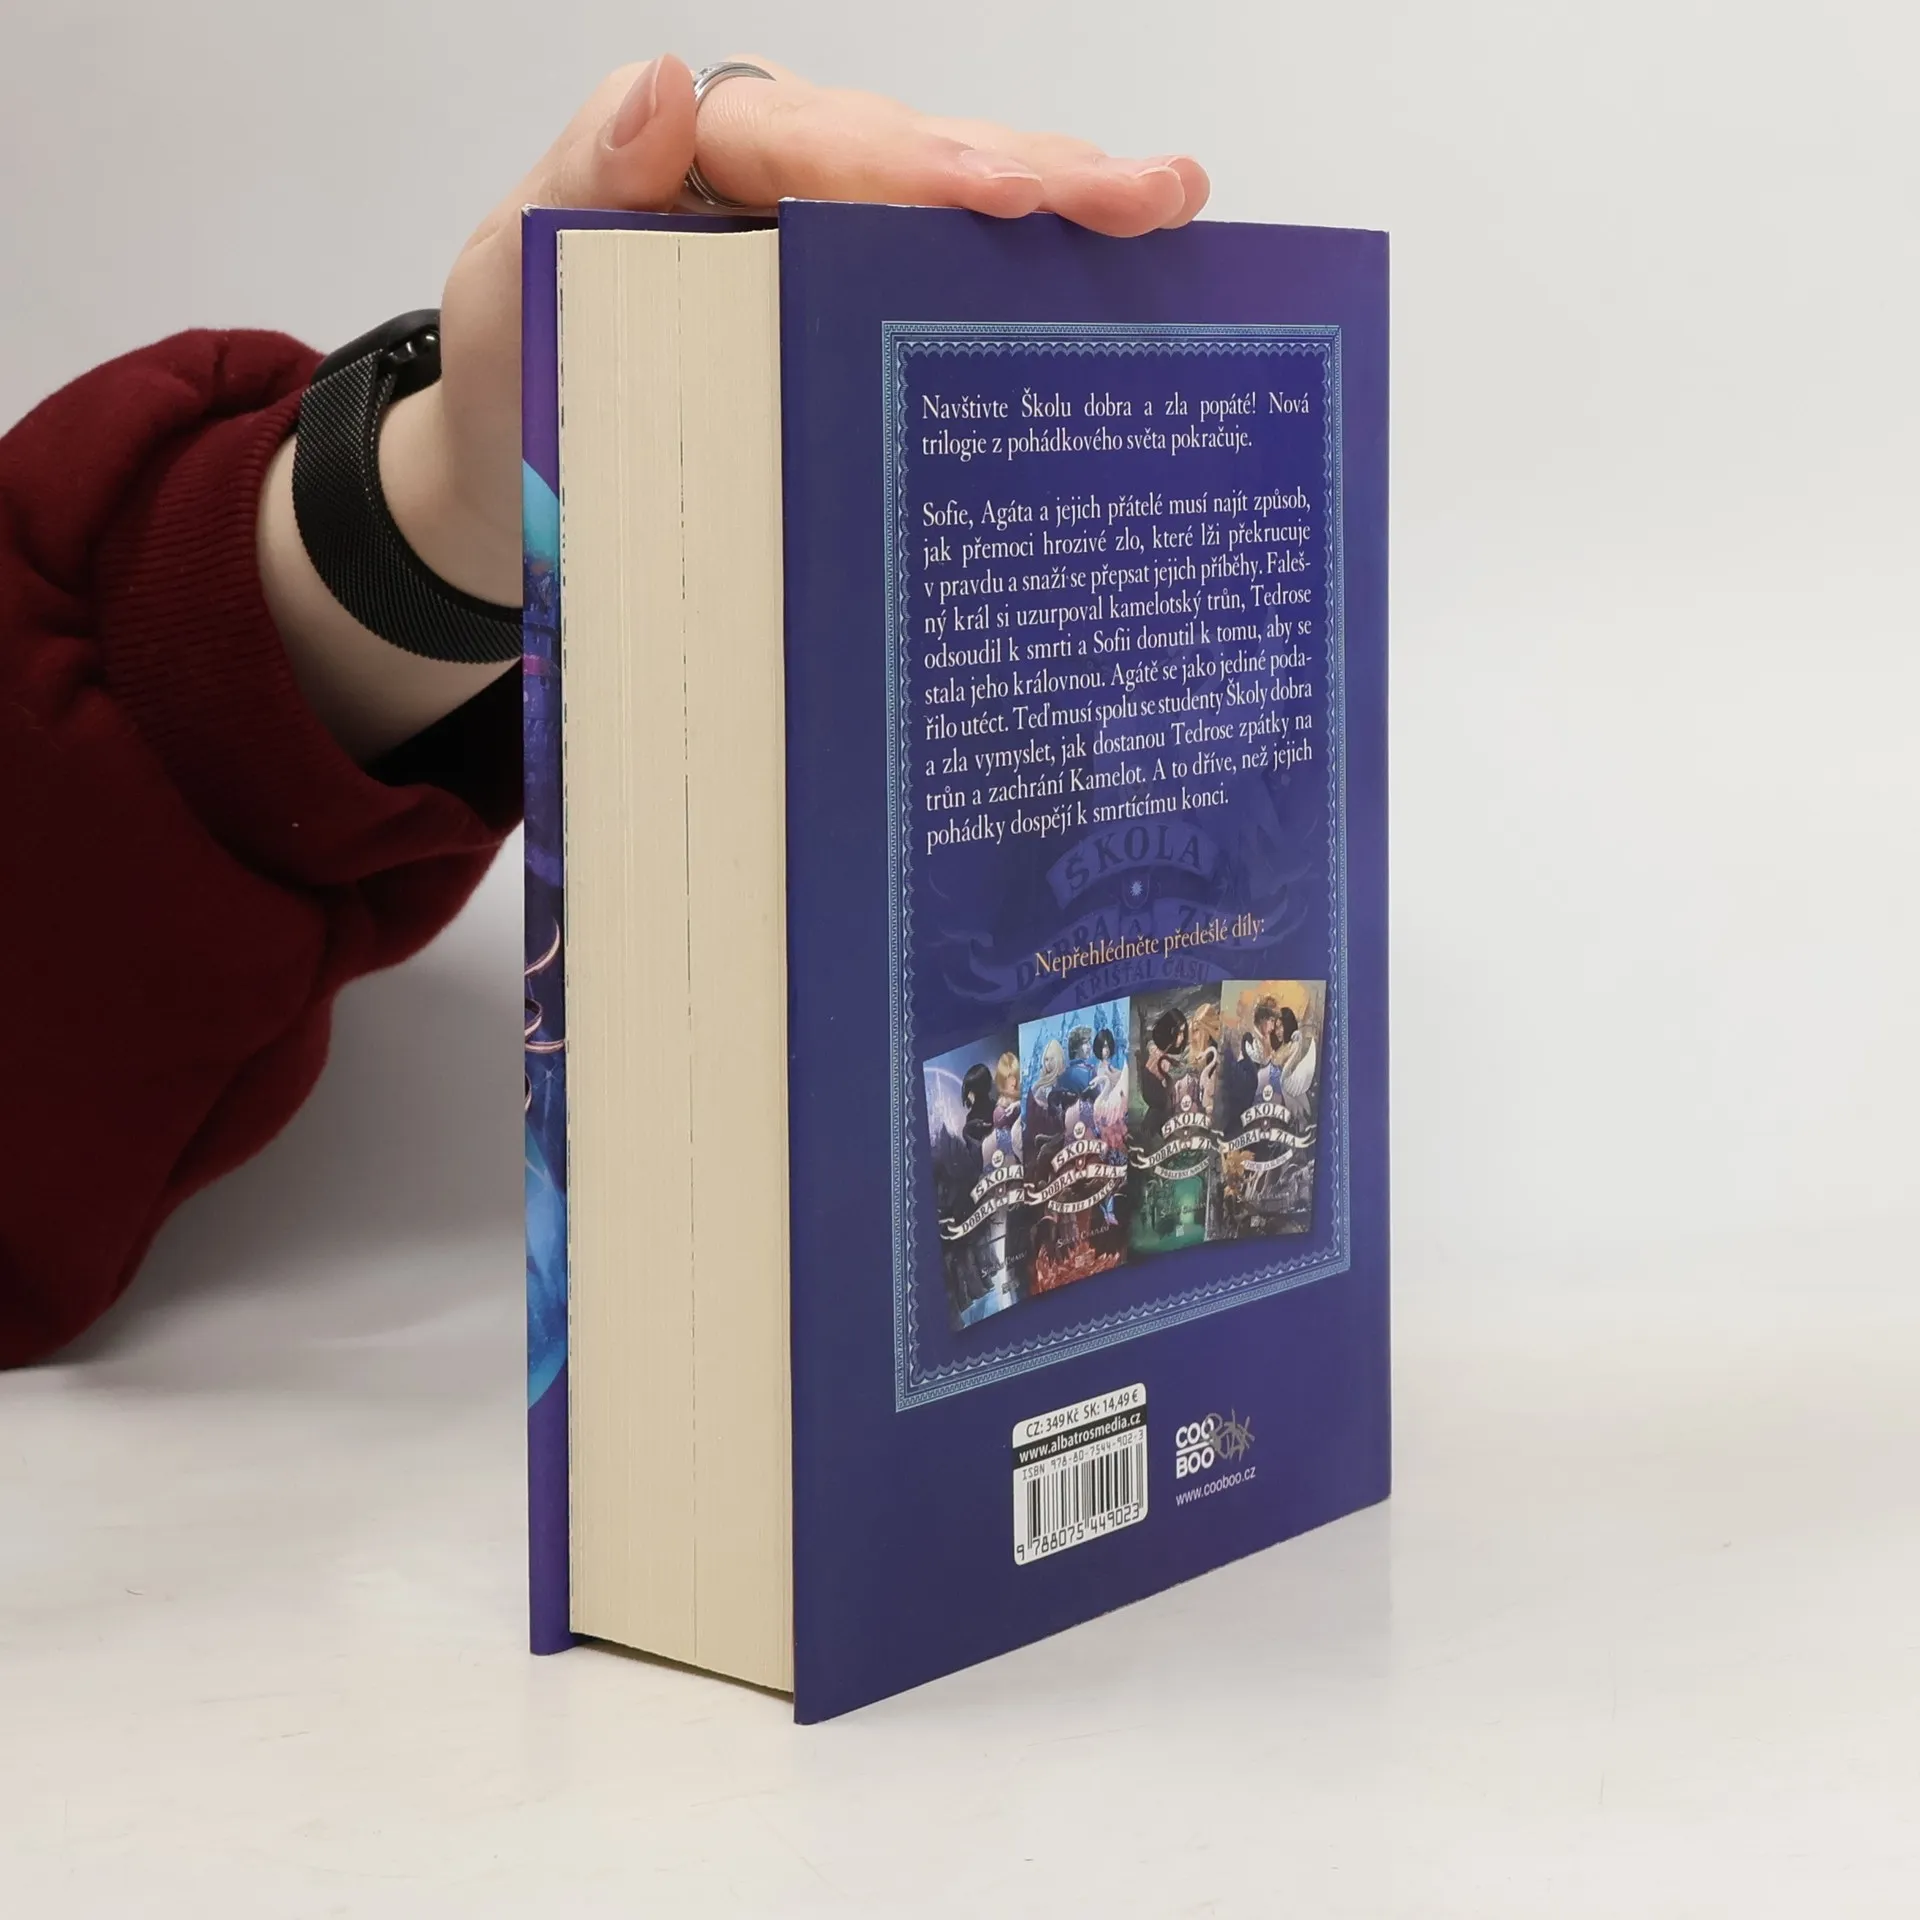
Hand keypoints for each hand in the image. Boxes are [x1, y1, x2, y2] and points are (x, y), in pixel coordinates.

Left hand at [263, 57, 1207, 760]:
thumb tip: (661, 86)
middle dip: (1037, 175)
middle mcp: (788, 180)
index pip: (820, 142)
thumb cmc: (517, 377)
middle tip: (1148, 196)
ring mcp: (836, 247)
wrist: (525, 482)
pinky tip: (1128, 281)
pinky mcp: (863, 317)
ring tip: (1170, 210)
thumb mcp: (511, 283)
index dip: (919, 165)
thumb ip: (574, 188)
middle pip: (922, 160)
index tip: (1005, 194)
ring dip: (1067, 212)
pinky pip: (956, 290)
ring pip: (961, 214)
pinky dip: (1040, 287)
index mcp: (706, 155)